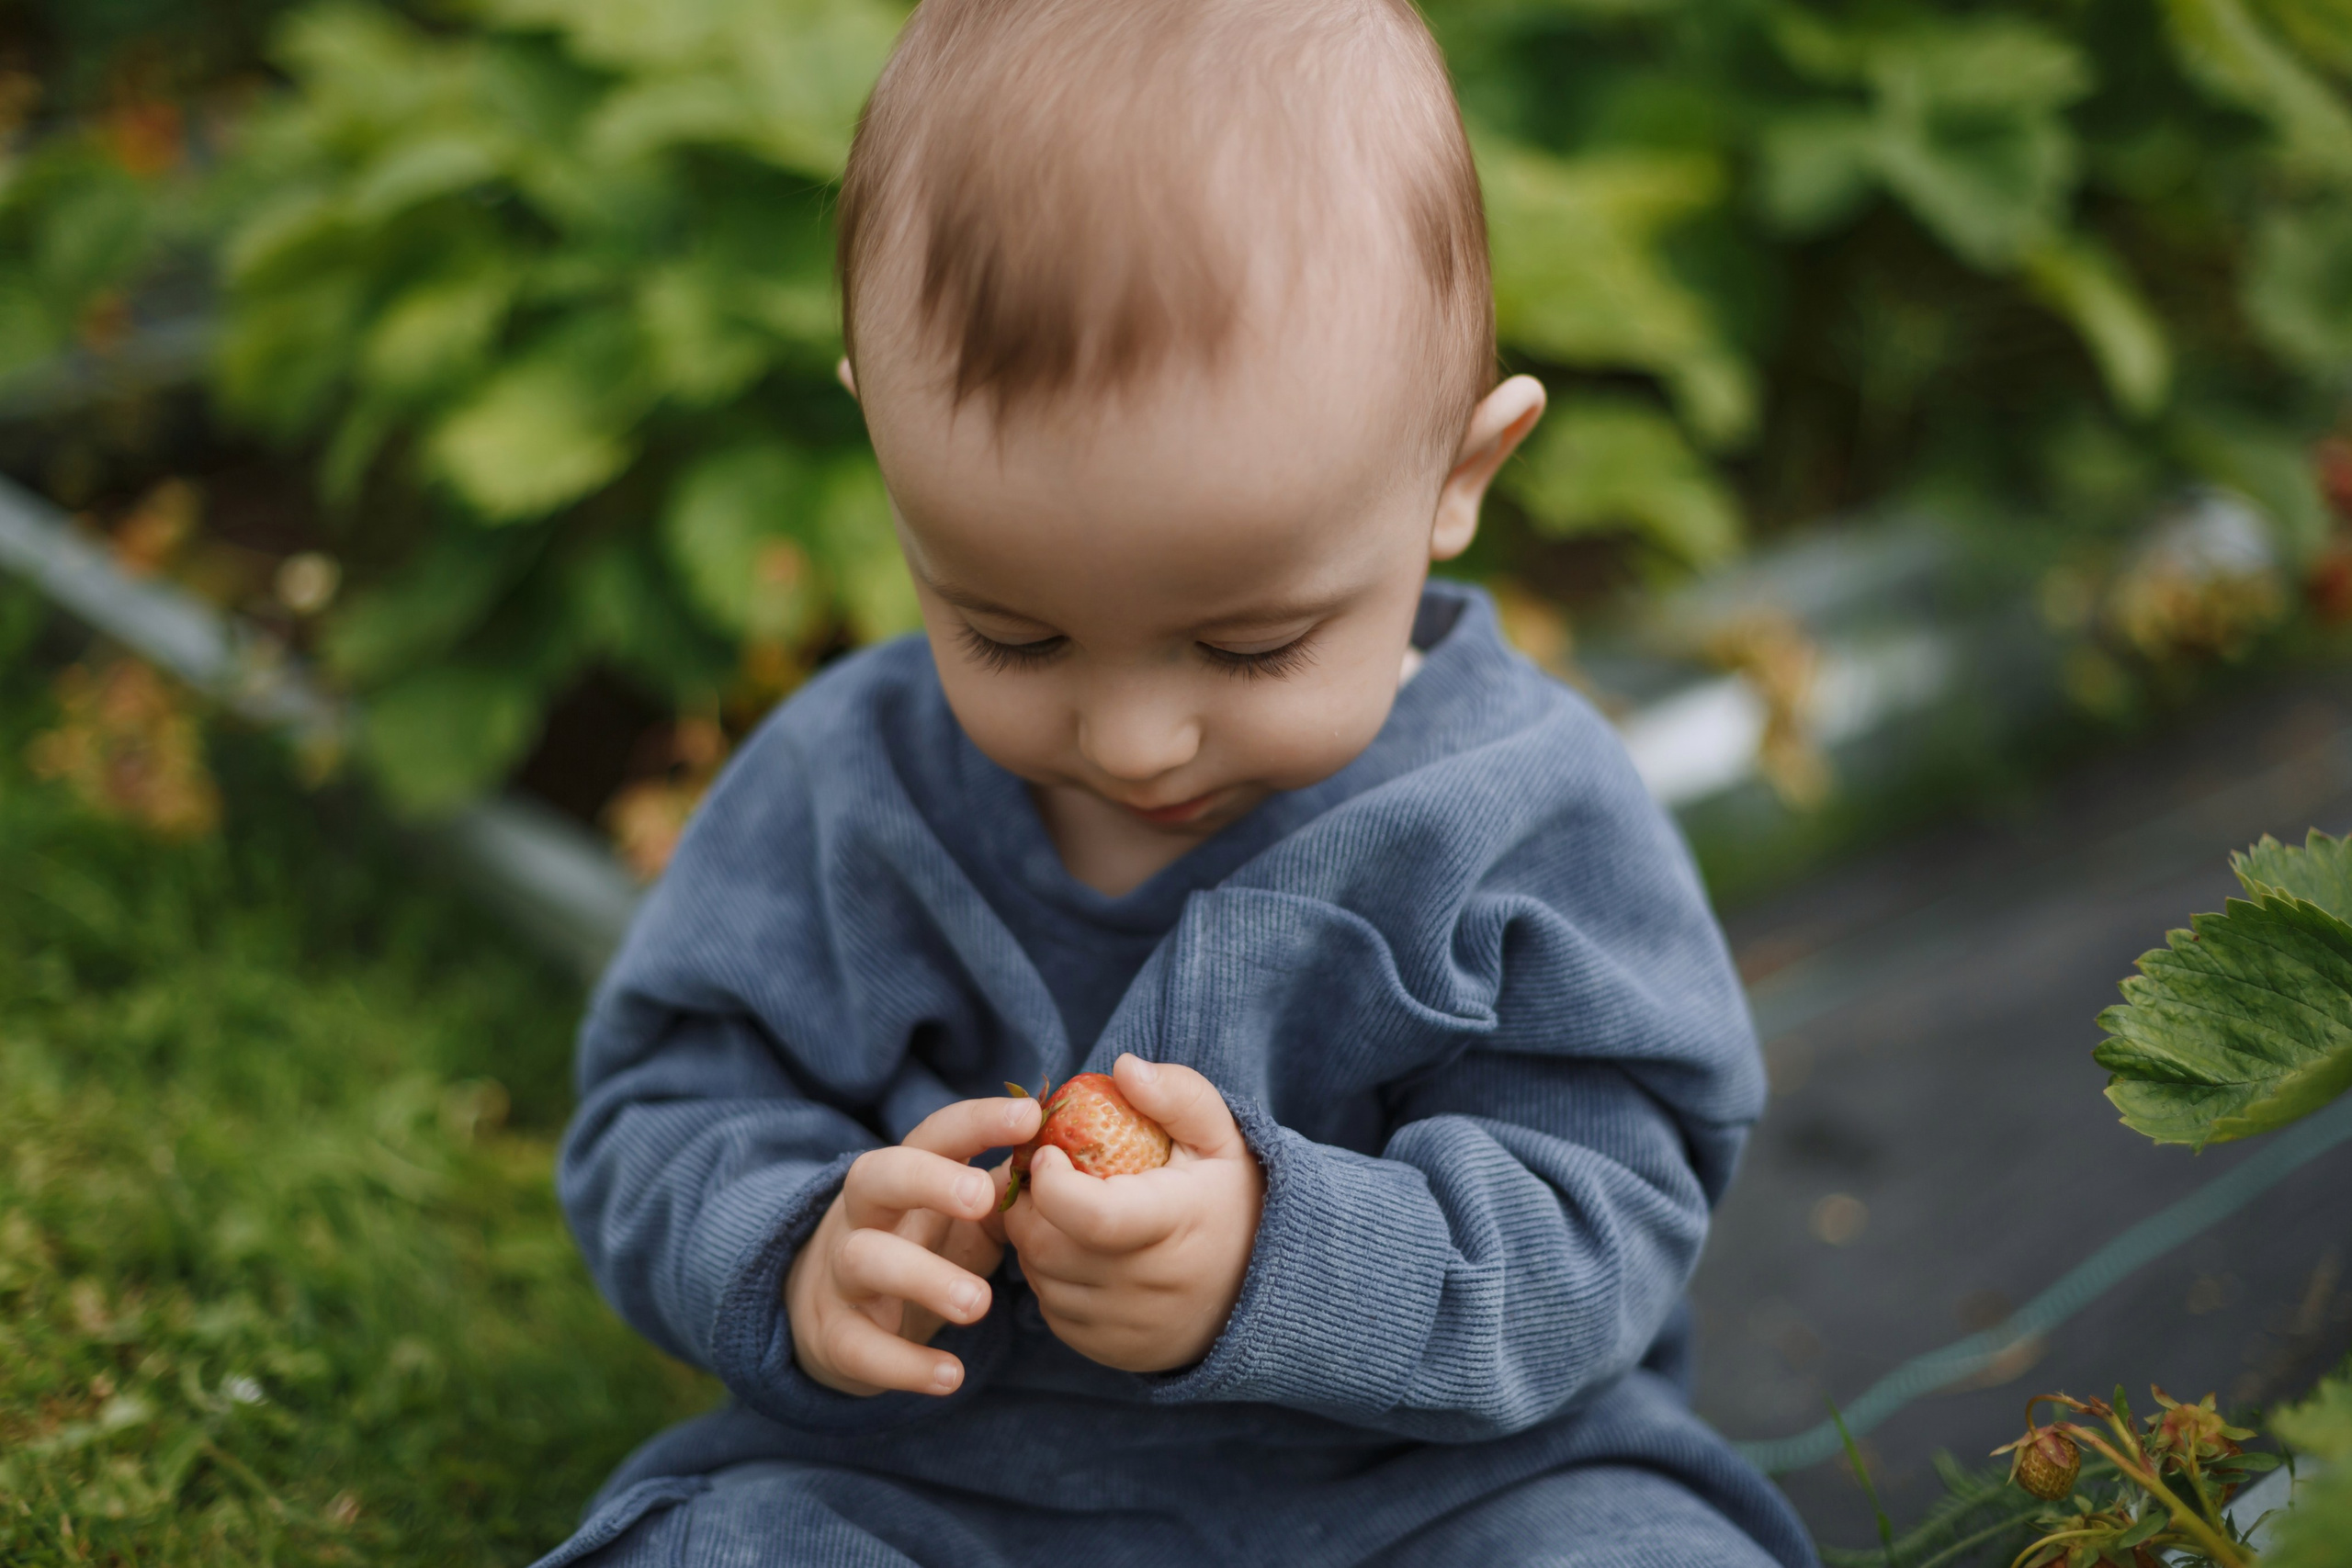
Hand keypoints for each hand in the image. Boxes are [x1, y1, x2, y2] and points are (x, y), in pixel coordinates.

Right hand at [785, 1093, 1041, 1395]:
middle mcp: (864, 1213)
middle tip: (981, 1198)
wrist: (833, 1313)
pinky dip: (903, 1364)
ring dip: (923, 1278)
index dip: (979, 1121)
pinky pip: (858, 1347)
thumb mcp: (959, 1218)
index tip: (1030, 1117)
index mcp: (903, 1175)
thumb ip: (1002, 1194)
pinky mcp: (834, 1334)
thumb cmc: (918, 1247)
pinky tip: (950, 1376)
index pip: (935, 1133)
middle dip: (928, 1181)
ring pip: (864, 1260)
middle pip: (877, 1176)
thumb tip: (1065, 1169)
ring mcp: (841, 1273)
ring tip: (978, 1305)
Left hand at [1004, 1055, 1264, 1372]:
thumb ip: (1177, 1095)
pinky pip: (1052, 1311)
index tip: (1046, 1150)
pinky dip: (1048, 1277)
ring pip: (1041, 1279)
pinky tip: (1073, 1249)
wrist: (1260, 1288)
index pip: (1092, 1216)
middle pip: (1048, 1247)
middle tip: (1038, 1174)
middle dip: (1027, 1204)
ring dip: (1033, 1239)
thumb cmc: (1229, 1197)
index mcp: (1175, 1225)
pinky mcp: (1111, 1350)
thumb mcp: (1221, 1137)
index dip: (1050, 1181)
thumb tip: (1123, 1066)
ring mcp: (1127, 1325)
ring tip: (1057, 1208)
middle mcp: (1149, 1286)